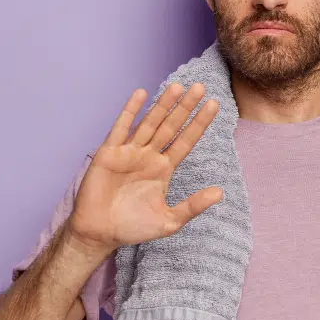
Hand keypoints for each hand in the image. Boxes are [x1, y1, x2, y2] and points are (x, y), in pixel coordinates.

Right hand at [68, 83, 222, 254]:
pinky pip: (121, 127)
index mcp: (164, 168)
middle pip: (171, 126)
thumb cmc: (133, 227)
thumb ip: (193, 206)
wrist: (100, 233)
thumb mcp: (169, 221)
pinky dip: (130, 110)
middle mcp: (148, 155)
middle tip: (200, 87)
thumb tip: (220, 193)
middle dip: (185, 107)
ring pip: (150, 122)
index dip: (199, 123)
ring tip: (178, 86)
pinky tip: (141, 94)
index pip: (186, 140)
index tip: (214, 105)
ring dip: (163, 104)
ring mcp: (129, 152)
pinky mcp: (109, 152)